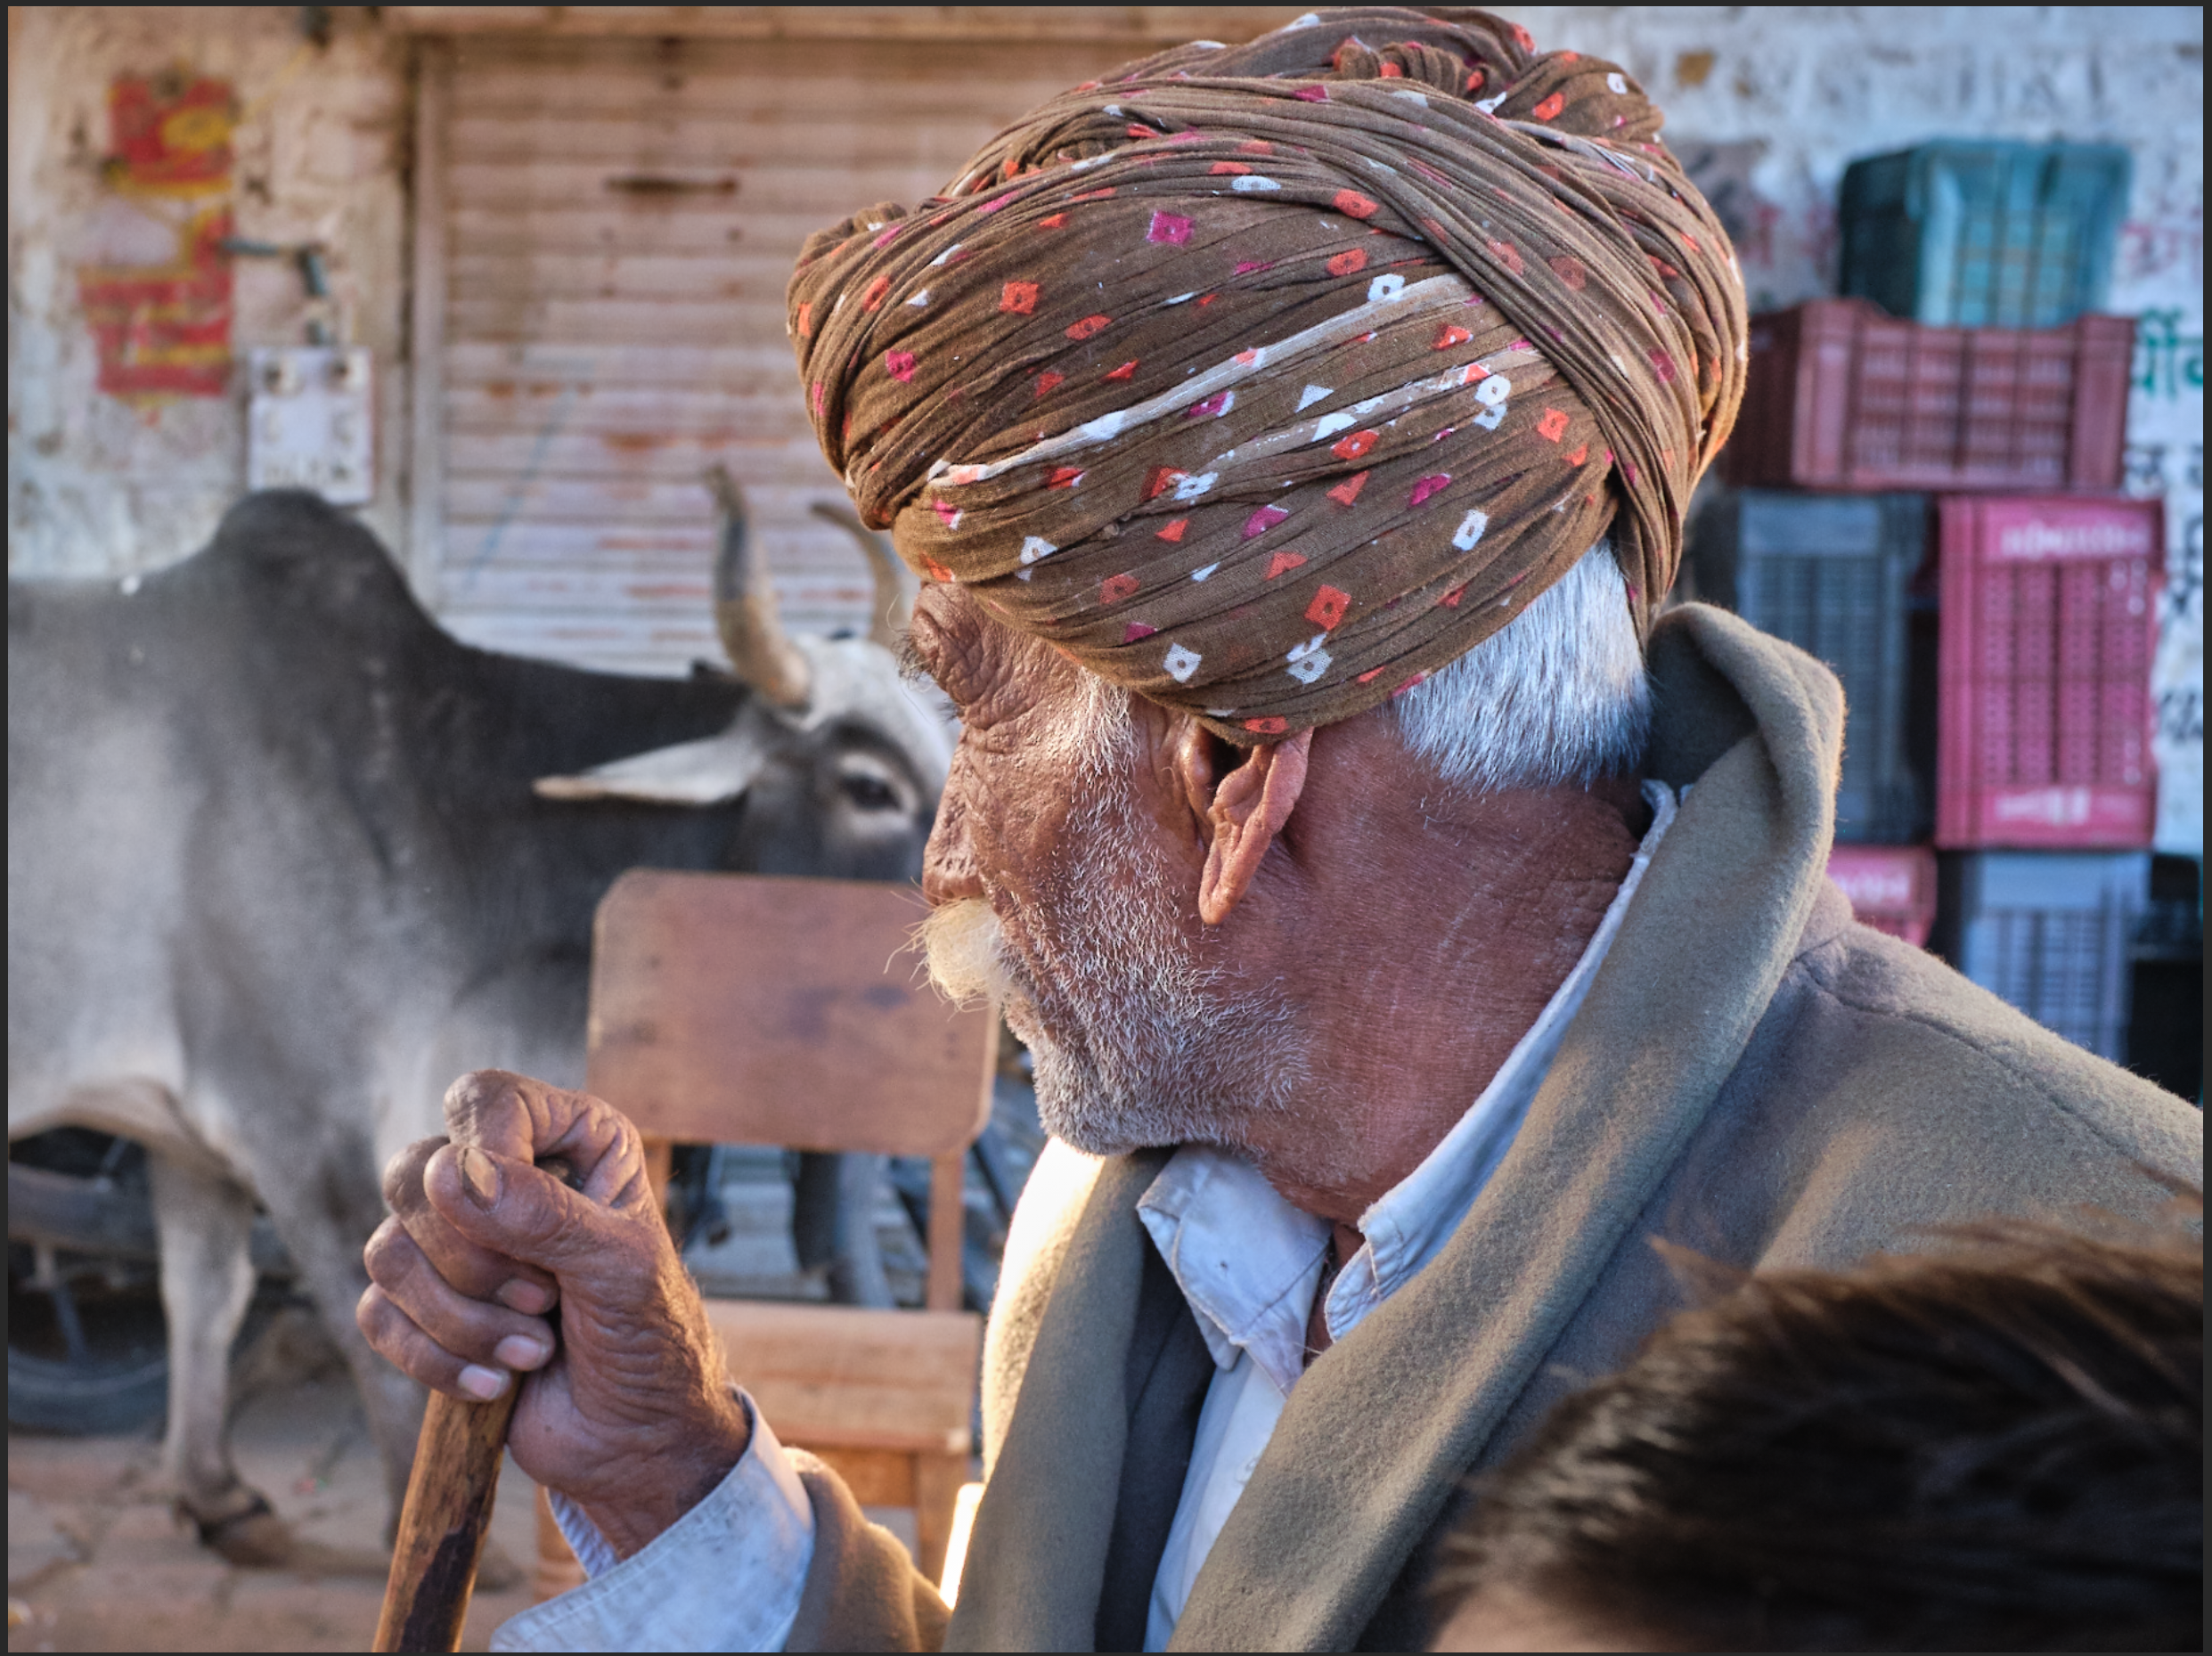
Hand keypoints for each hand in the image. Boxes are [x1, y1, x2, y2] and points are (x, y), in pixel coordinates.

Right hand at [358, 1070, 749, 1556]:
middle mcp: (506, 1178)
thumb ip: (545, 1214)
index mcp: (569, 1141)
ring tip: (533, 1349)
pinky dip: (431, 1357)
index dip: (486, 1158)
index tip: (533, 1235)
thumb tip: (452, 1172)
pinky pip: (376, 1313)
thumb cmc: (652, 1338)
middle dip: (471, 1258)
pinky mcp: (425, 1309)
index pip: (483, 1100)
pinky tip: (495, 1383)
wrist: (637, 1437)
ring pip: (388, 1251)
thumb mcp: (622, 1267)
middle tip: (542, 1300)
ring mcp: (458, 1244)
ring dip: (460, 1318)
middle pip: (415, 1173)